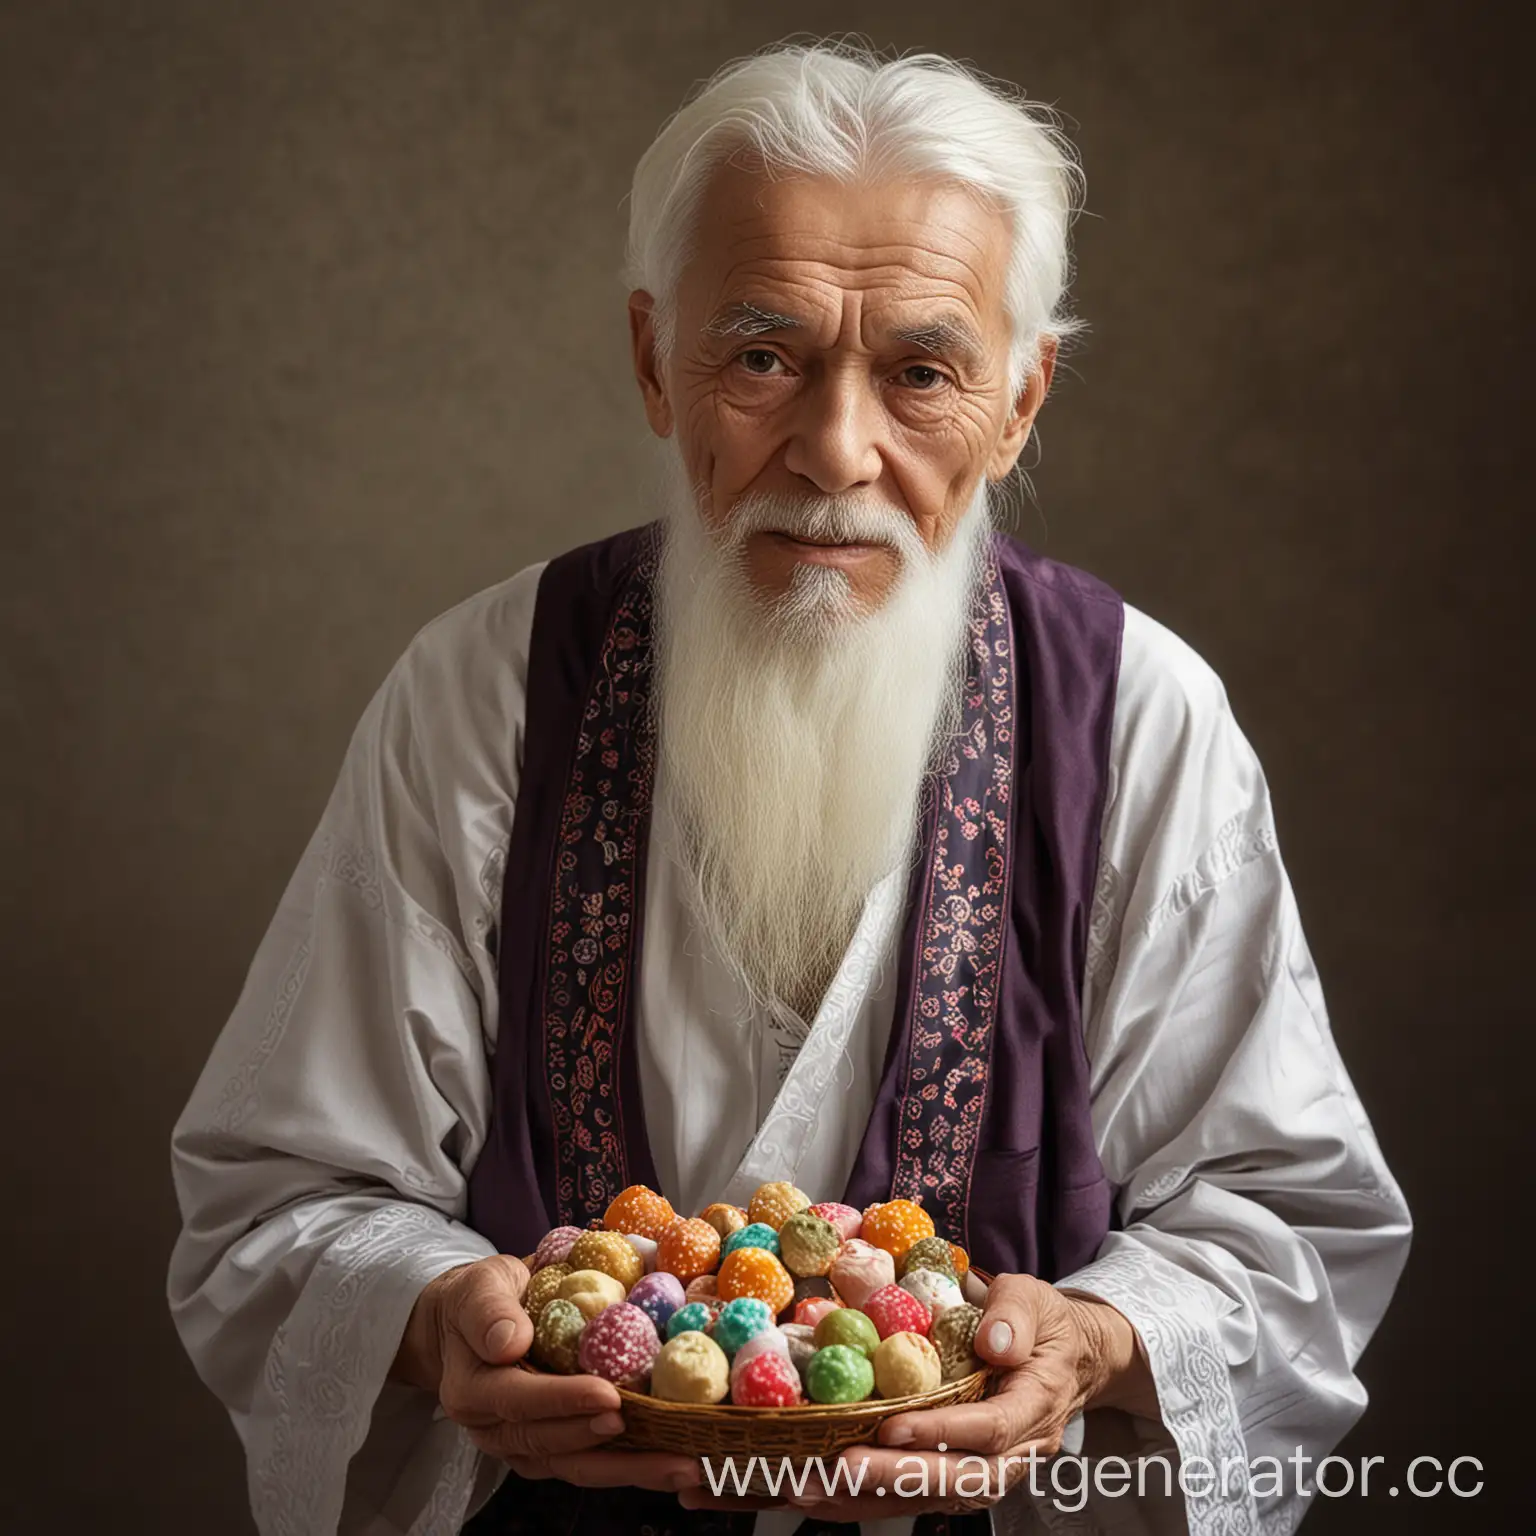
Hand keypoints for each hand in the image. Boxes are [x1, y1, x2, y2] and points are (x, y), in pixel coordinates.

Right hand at [391, 1254, 700, 1492]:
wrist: (467, 1323)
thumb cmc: (479, 1298)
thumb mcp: (478, 1289)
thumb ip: (489, 1312)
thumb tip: (510, 1342)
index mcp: (472, 1391)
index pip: (519, 1402)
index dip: (565, 1401)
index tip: (609, 1397)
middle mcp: (494, 1429)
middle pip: (554, 1445)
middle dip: (610, 1447)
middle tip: (666, 1443)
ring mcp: (520, 1444)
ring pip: (575, 1464)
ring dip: (630, 1469)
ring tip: (682, 1466)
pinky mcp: (545, 1448)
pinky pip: (586, 1461)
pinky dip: (626, 1464)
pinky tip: (666, 1459)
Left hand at [680, 1272, 1157, 1518]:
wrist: (1064, 1357)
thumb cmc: (1041, 1320)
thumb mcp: (1036, 1299)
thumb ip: (1016, 1314)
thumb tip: (996, 1338)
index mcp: (1032, 1406)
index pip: (988, 1430)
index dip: (939, 1432)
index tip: (890, 1427)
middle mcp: (1008, 1454)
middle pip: (950, 1480)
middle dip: (889, 1479)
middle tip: (833, 1470)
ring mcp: (979, 1471)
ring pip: (920, 1498)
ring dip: (859, 1500)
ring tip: (798, 1488)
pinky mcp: (949, 1476)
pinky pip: (904, 1494)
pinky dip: (854, 1498)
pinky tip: (801, 1491)